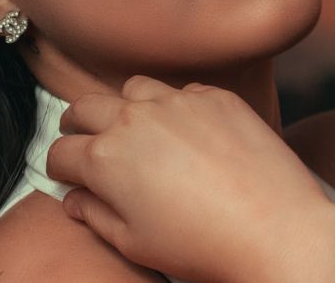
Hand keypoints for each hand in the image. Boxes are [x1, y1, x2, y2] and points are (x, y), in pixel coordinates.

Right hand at [47, 75, 334, 281]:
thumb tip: (75, 200)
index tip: (66, 174)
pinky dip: (173, 105)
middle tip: (80, 137)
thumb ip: (95, 215)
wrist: (277, 231)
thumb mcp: (134, 243)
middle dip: (75, 124)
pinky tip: (185, 130)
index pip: (60, 152)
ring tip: (134, 126)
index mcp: (105, 158)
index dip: (58, 167)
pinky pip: (181, 91)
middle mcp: (134, 120)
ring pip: (132, 89)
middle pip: (84, 108)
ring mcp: (176, 103)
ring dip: (123, 106)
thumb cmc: (204, 246)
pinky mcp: (214, 97)